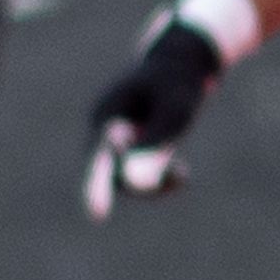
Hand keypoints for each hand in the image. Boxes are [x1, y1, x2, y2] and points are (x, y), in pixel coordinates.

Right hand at [82, 15, 222, 217]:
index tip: (98, 215)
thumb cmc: (177, 83)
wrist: (183, 64)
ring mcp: (118, 142)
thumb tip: (135, 186)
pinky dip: (161, 180)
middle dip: (143, 183)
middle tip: (178, 177)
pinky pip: (141, 177)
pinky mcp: (134, 149)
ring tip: (182, 173)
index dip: (97, 187)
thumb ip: (154, 148)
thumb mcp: (173, 114)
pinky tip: (182, 174)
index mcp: (106, 116)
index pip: (98, 158)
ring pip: (129, 180)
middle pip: (113, 174)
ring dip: (156, 183)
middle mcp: (105, 131)